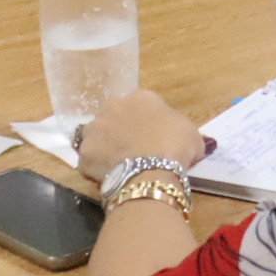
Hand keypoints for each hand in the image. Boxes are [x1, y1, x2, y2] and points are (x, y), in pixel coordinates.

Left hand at [77, 88, 208, 187]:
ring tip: (120, 166)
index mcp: (140, 97)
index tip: (155, 138)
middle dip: (121, 131)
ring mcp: (94, 130)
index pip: (142, 106)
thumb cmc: (175, 146)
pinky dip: (98, 169)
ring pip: (98, 137)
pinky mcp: (84, 154)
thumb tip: (185, 142)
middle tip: (135, 150)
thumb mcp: (192, 134)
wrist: (152, 171)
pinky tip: (111, 178)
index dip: (148, 123)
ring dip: (105, 147)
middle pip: (115, 117)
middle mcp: (112, 106)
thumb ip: (182, 132)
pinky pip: (90, 161)